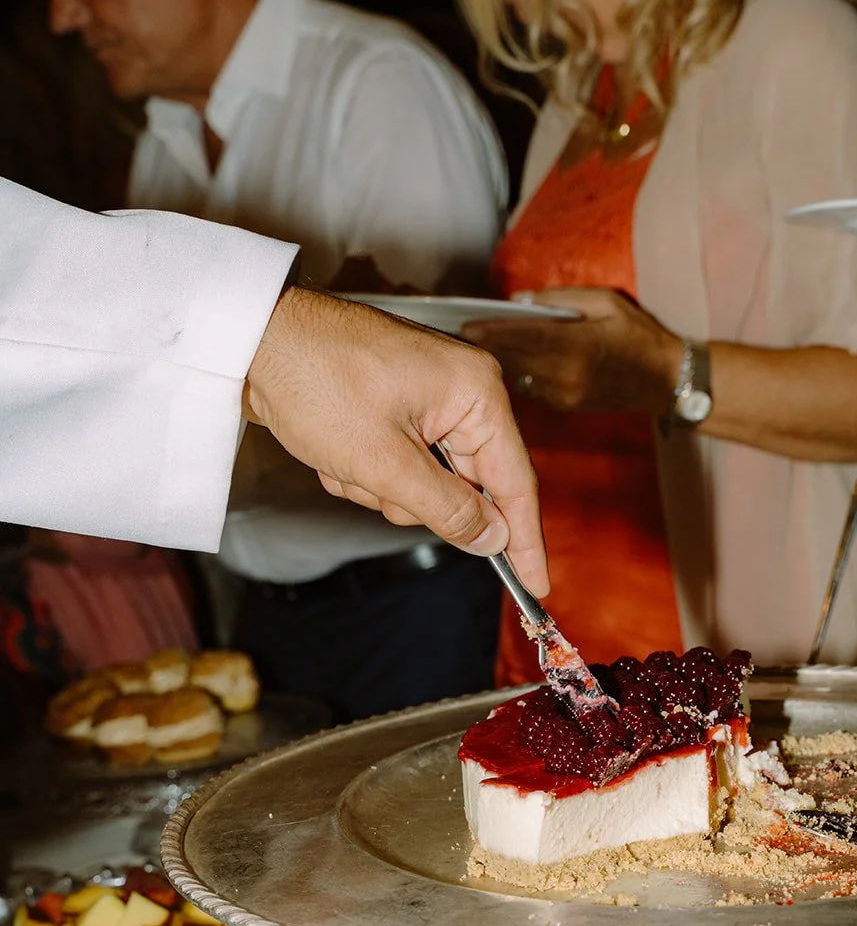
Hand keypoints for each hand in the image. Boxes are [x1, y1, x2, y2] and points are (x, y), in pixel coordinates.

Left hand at [244, 286, 547, 594]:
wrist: (251, 340)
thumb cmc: (316, 382)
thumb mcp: (384, 463)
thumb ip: (447, 509)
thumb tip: (492, 539)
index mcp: (475, 393)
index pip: (515, 482)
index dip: (524, 540)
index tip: (535, 585)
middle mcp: (460, 391)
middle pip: (463, 484)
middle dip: (411, 498)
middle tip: (372, 484)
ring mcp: (425, 397)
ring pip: (423, 481)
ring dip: (379, 486)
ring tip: (341, 460)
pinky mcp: (393, 405)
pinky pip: (395, 464)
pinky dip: (362, 471)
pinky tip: (330, 451)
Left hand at [462, 287, 680, 414]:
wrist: (666, 381)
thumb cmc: (639, 334)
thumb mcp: (606, 303)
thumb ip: (561, 301)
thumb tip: (519, 302)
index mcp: (581, 347)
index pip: (527, 338)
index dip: (494, 331)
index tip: (466, 324)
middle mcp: (568, 375)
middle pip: (515, 358)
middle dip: (486, 344)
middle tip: (455, 330)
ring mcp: (565, 395)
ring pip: (518, 374)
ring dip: (496, 359)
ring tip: (471, 342)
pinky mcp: (563, 405)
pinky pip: (529, 384)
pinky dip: (513, 369)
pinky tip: (498, 356)